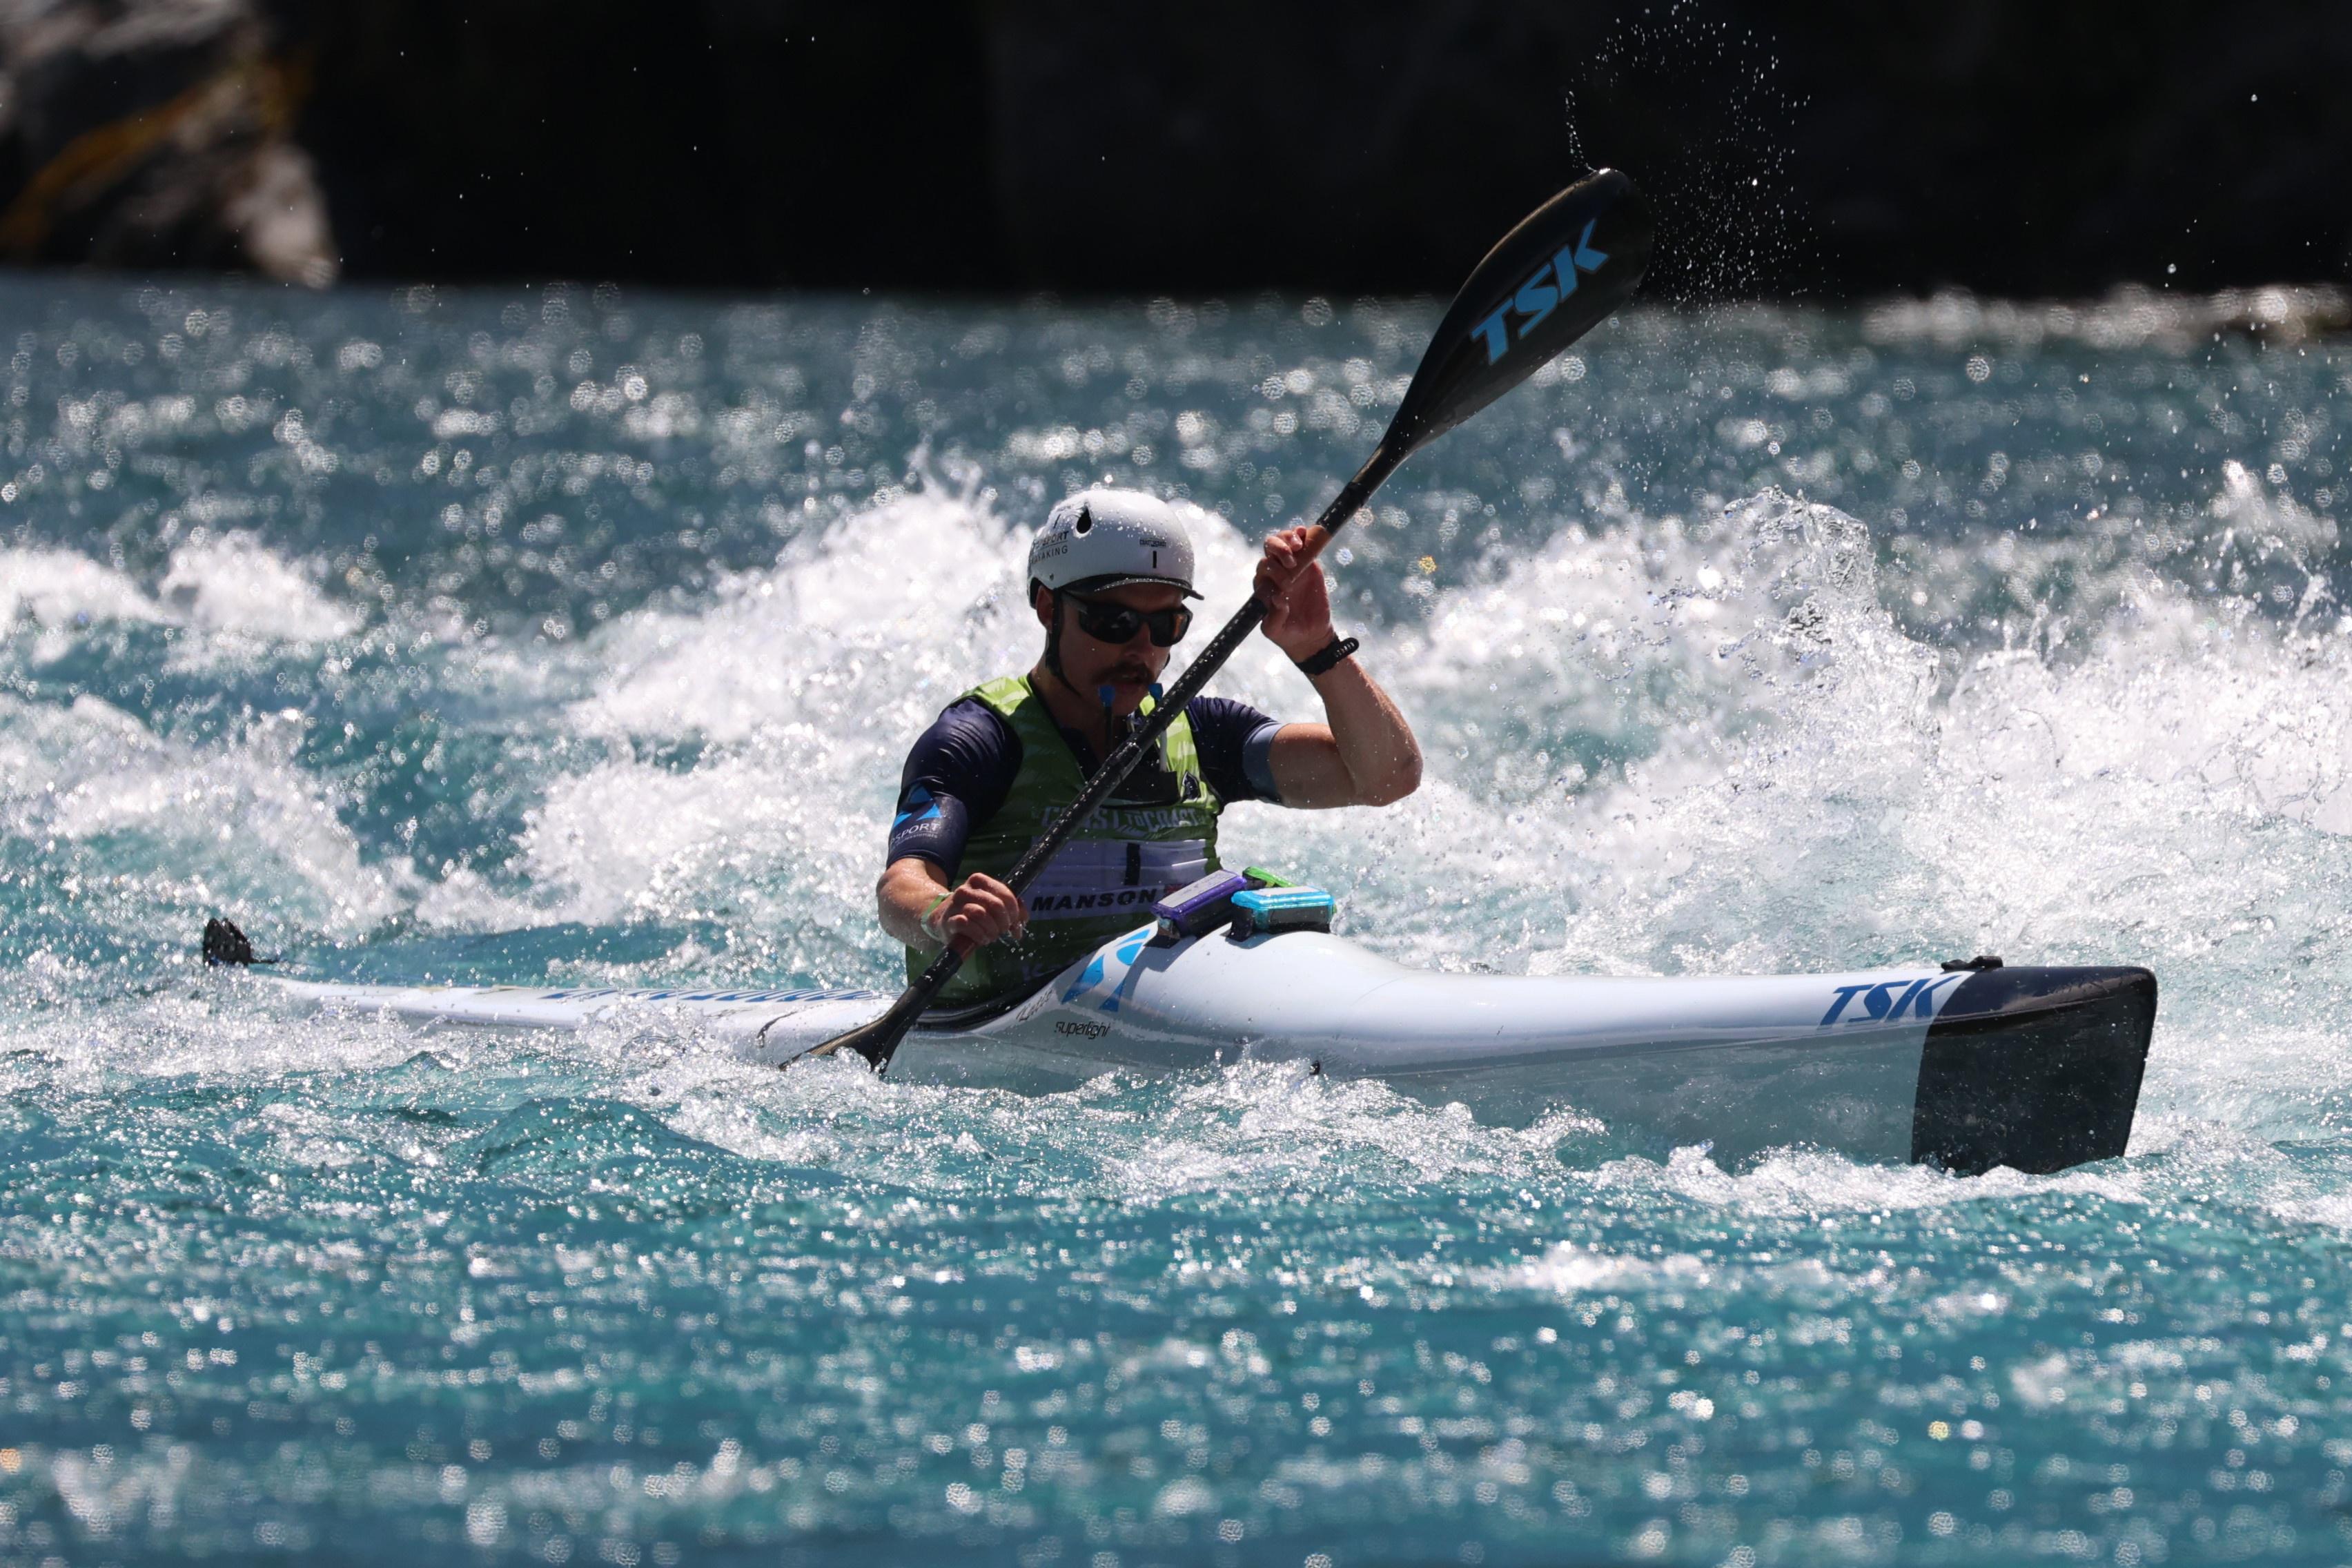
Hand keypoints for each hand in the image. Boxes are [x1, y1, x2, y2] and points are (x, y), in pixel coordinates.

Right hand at [927, 873, 1028, 951]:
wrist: (943, 920)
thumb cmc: (973, 912)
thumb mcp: (992, 905)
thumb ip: (1012, 908)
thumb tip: (1023, 920)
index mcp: (979, 881)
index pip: (1005, 894)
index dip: (1014, 911)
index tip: (1013, 922)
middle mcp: (966, 889)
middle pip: (995, 905)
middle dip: (1004, 922)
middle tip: (1002, 930)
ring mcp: (955, 904)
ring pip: (981, 914)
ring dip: (992, 930)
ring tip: (992, 936)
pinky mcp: (948, 920)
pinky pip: (967, 925)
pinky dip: (979, 935)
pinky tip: (982, 939)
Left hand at [1254, 525, 1336, 660]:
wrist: (1310, 634)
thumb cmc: (1288, 633)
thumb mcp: (1275, 631)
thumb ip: (1274, 618)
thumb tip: (1278, 598)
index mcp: (1264, 584)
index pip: (1263, 567)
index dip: (1273, 570)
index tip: (1288, 585)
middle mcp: (1275, 571)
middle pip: (1270, 548)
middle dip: (1279, 550)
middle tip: (1291, 563)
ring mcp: (1292, 565)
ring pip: (1283, 540)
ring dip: (1288, 539)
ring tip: (1298, 547)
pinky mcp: (1308, 563)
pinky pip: (1302, 543)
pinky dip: (1301, 534)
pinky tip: (1304, 533)